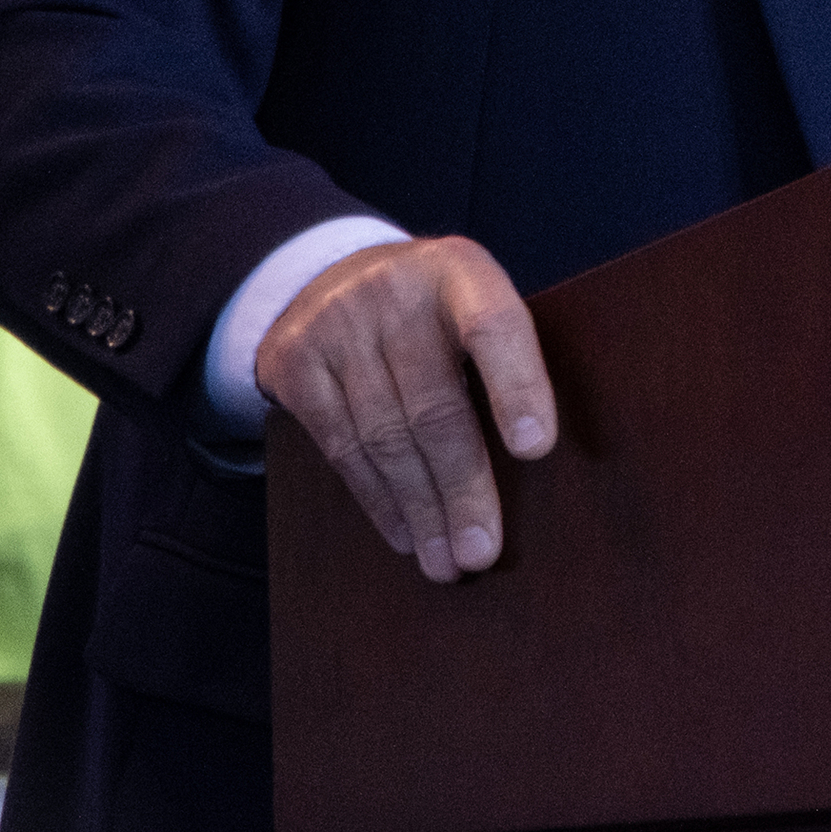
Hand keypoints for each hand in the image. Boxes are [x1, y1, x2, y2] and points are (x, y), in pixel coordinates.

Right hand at [253, 236, 557, 584]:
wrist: (327, 276)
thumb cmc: (432, 311)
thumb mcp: (470, 301)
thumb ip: (502, 356)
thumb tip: (535, 463)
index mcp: (460, 269)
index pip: (494, 326)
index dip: (517, 386)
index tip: (536, 449)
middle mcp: (394, 289)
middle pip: (434, 404)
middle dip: (463, 487)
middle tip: (481, 551)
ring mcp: (337, 325)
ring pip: (385, 436)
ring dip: (421, 509)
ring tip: (447, 562)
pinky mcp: (294, 362)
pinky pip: (341, 447)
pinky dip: (378, 500)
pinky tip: (405, 533)